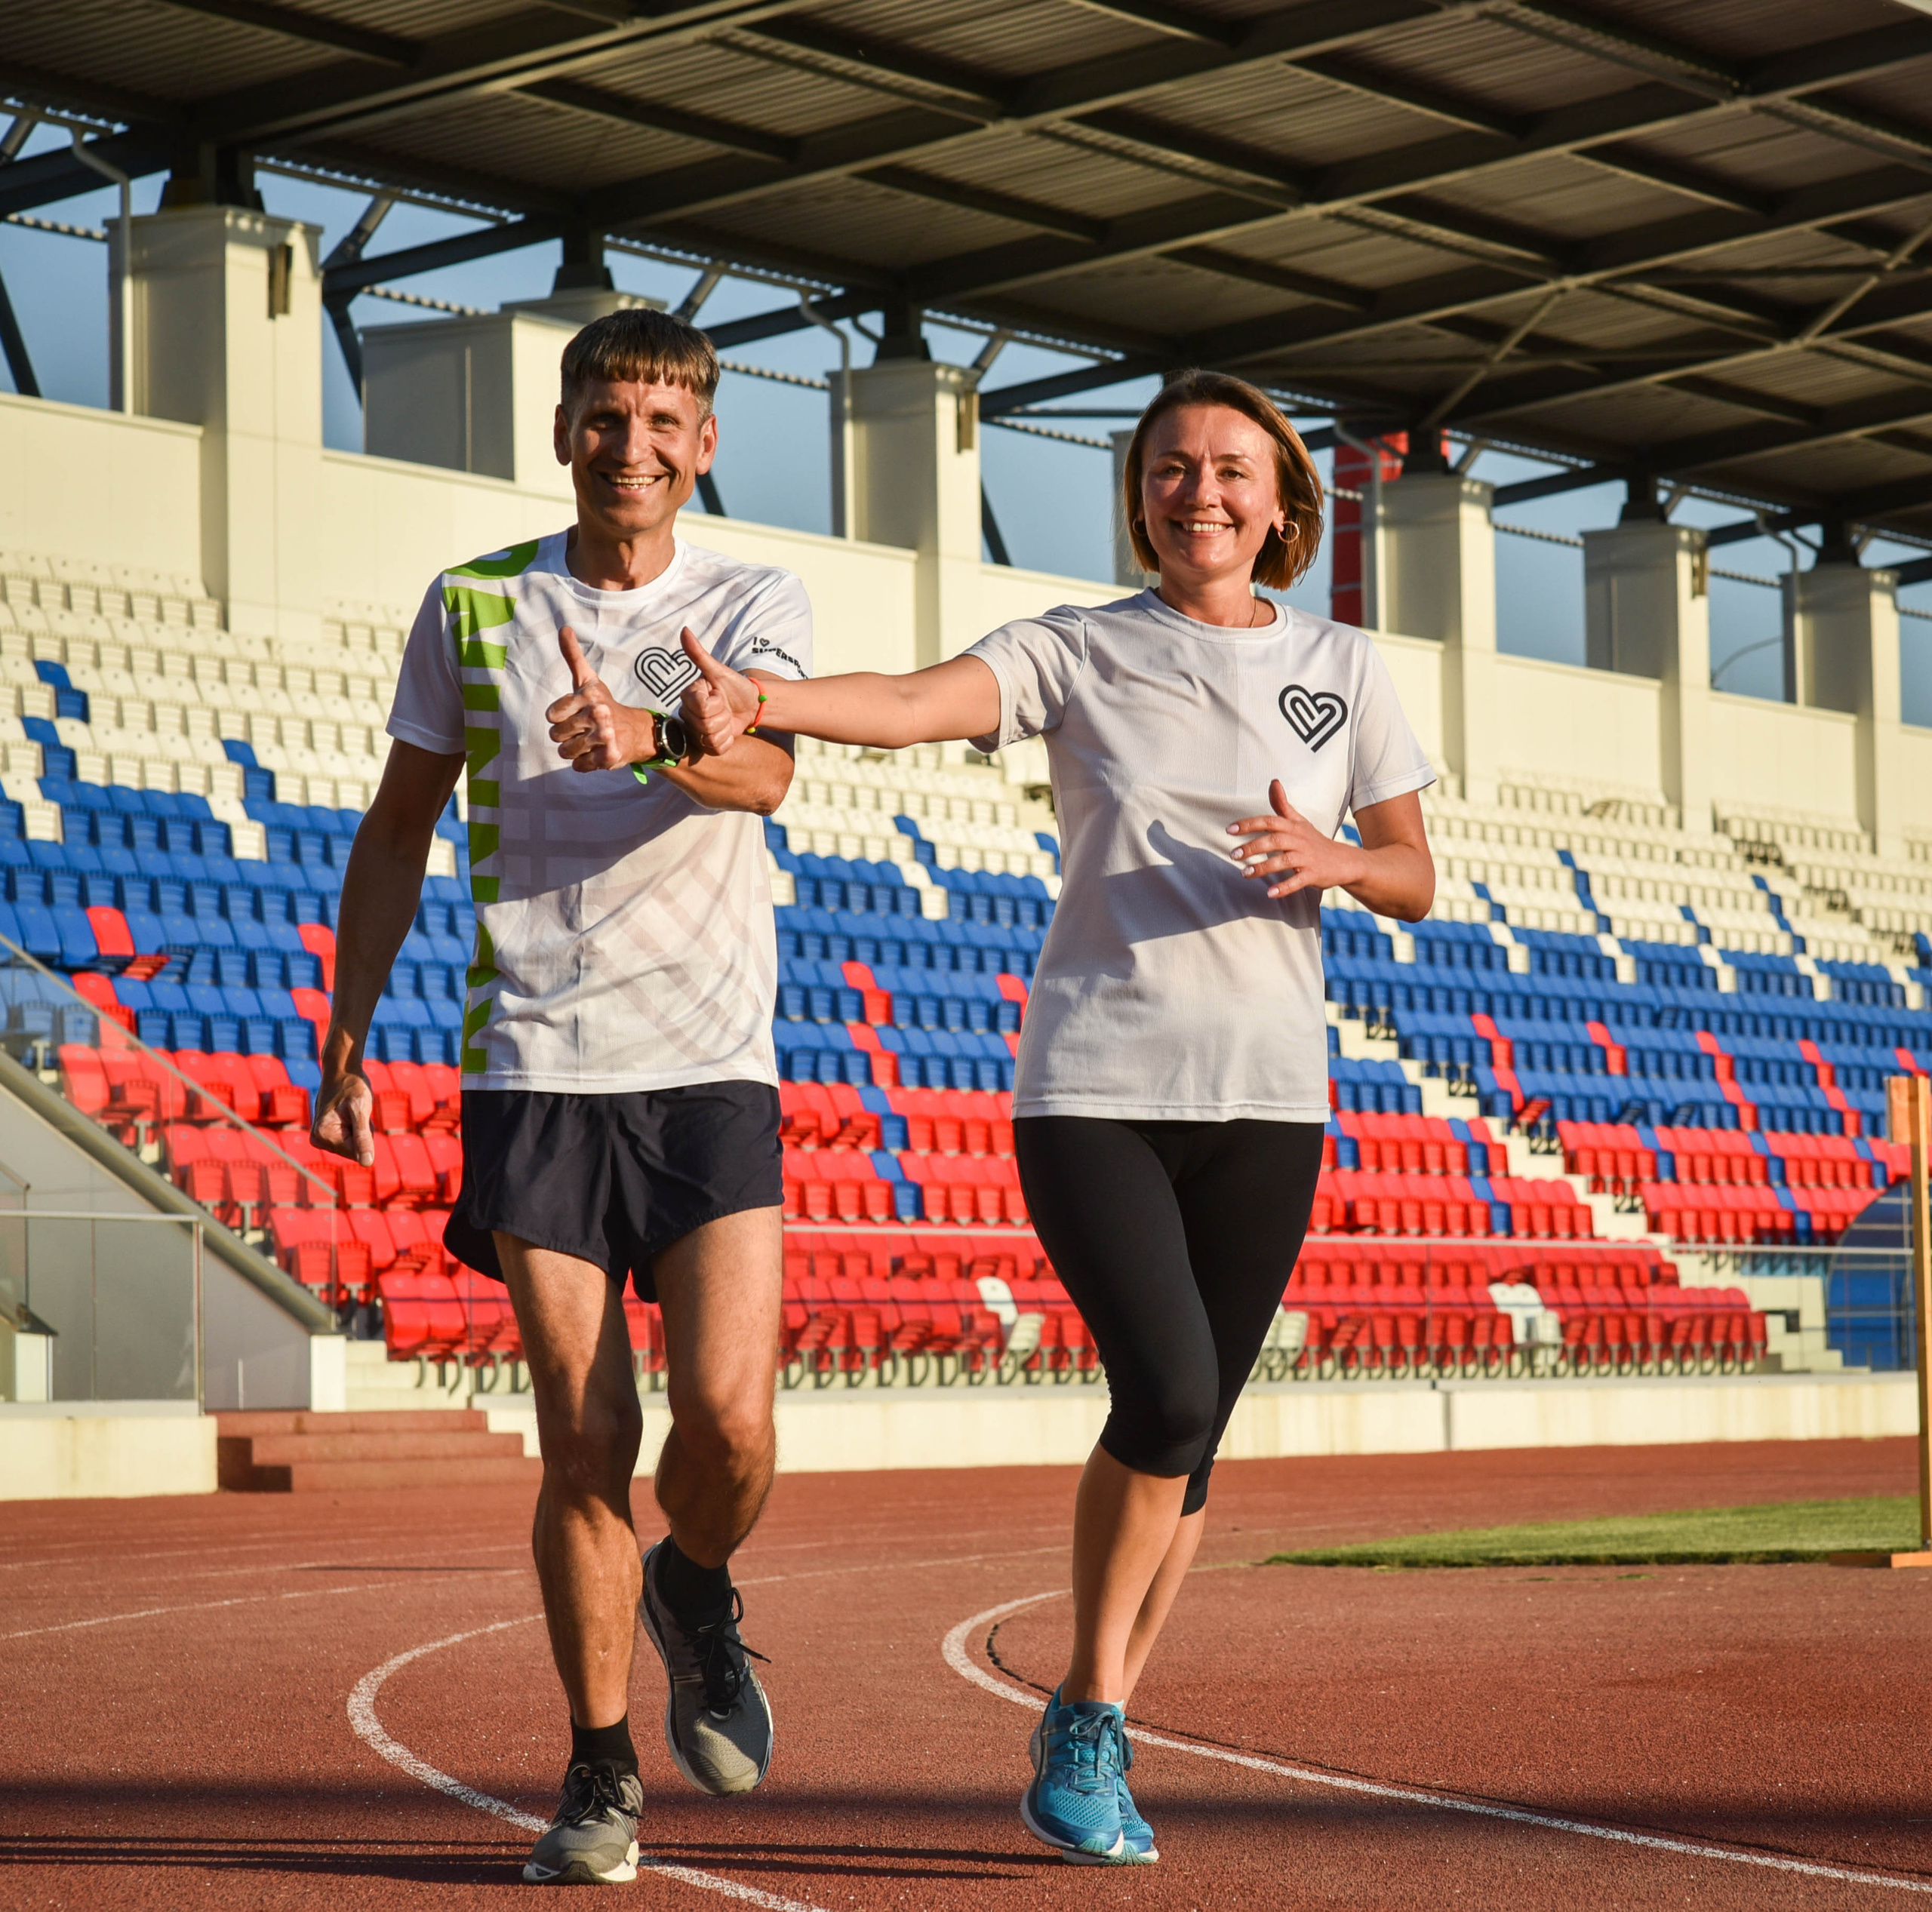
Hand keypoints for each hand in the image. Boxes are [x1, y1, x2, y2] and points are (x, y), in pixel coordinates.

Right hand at [312, 1060, 373, 1166]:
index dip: (365, 1135)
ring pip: (354, 1146)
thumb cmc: (352, 1087)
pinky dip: (357, 1128)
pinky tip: (351, 1114)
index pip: (355, 1153)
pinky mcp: (328, 1135)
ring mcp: (322, 1138)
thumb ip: (363, 1137)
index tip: (357, 1114)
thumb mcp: (360, 1110)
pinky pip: (351, 1140)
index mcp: (322, 1136)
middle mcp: (318, 1140)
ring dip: (361, 1130)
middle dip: (362, 1133)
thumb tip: (367, 1163)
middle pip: (354, 1151)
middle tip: (357, 1112)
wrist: (342, 1071)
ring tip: (354, 1112)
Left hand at [547, 625, 656, 770]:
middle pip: (556, 736)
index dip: (560, 717)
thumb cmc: (605, 705)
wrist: (638, 732)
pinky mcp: (609, 757)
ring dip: (574, 751)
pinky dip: (585, 764)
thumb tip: (564, 628)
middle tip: (584, 730)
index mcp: (590, 696)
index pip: (552, 715)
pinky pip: (579, 766)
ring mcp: (605, 737)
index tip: (576, 714)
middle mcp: (599, 715)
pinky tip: (597, 753)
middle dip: (567, 736)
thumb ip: (573, 656)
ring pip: (566, 752)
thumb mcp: (588, 681)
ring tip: (590, 742)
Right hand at [679, 627, 765, 755]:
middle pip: (705, 725)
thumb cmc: (735, 685)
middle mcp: (687, 714)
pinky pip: (716, 748)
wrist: (751, 704)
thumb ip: (699, 653)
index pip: (701, 708)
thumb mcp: (719, 670)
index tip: (718, 695)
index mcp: (688, 696)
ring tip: (727, 718)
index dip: (716, 704)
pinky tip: (728, 731)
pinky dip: (727, 741)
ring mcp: (696, 731)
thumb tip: (684, 630)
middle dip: (722, 717)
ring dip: (725, 729)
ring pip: (710, 738)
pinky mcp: (707, 745)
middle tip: (725, 707)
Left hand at [1227, 780, 1365, 899]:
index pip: (1269, 821)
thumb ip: (1282, 805)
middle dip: (1252, 847)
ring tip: (1245, 873)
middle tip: (1233, 854)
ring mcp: (1307, 858)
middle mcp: (1299, 840)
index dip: (1249, 824)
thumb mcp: (1299, 821)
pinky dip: (1284, 887)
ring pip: (1283, 861)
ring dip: (1263, 867)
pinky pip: (1298, 881)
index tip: (1230, 830)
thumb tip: (1273, 782)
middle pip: (1274, 840)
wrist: (1344, 861)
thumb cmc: (1315, 841)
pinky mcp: (1314, 874)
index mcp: (1293, 827)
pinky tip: (1270, 893)